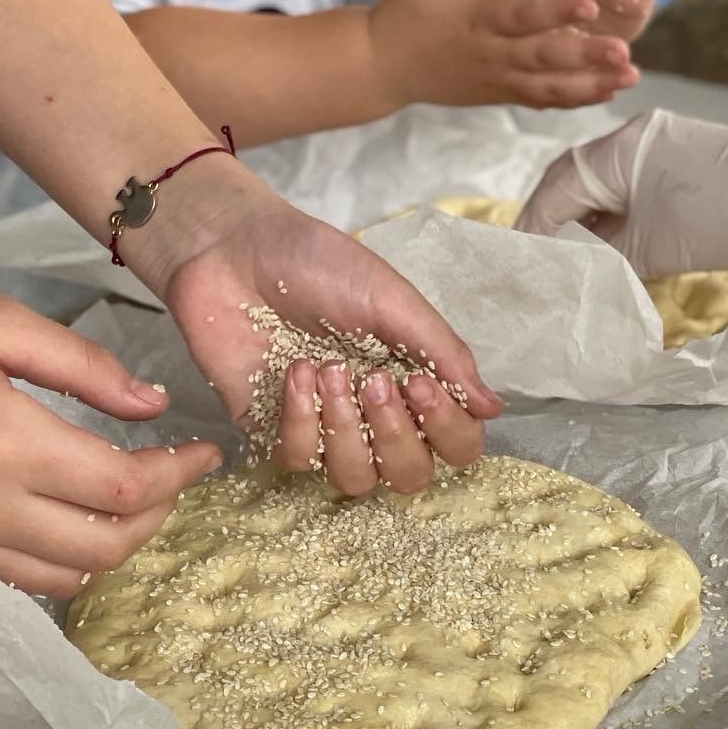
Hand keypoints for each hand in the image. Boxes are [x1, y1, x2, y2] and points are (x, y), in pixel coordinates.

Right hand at [0, 274, 221, 595]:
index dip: (178, 476)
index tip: (203, 452)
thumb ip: (83, 368)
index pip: (123, 489)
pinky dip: (56, 562)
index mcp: (4, 443)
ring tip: (126, 502)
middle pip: (103, 548)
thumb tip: (152, 406)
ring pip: (61, 579)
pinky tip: (64, 519)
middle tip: (170, 477)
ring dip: (110, 548)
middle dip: (155, 518)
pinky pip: (12, 580)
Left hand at [131, 186, 502, 496]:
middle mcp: (373, 413)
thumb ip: (443, 352)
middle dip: (396, 436)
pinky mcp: (271, 429)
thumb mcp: (391, 298)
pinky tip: (294, 373)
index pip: (455, 442)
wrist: (233, 248)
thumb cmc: (315, 262)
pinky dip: (301, 419)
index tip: (419, 384)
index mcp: (412, 379)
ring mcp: (322, 426)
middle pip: (409, 475)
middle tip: (375, 383)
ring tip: (329, 372)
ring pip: (354, 479)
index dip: (448, 430)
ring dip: (347, 431)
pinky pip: (298, 460)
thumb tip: (494, 407)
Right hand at [368, 0, 638, 111]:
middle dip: (584, 55)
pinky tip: (607, 93)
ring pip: (547, 84)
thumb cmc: (404, 10)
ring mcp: (496, 76)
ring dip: (590, 83)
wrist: (383, 66)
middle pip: (542, 54)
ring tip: (629, 77)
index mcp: (477, 14)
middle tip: (623, 51)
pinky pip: (540, 97)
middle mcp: (490, 50)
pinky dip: (573, 97)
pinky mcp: (499, 93)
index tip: (588, 7)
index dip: (553, 13)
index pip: (520, 13)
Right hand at [515, 110, 727, 278]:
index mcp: (614, 152)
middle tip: (539, 263)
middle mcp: (626, 136)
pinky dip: (608, 208)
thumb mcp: (651, 248)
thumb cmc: (726, 218)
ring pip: (594, 180)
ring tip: (571, 257)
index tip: (521, 266)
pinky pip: (621, 178)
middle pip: (566, 180)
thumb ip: (599, 255)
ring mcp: (649, 139)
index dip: (533, 233)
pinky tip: (605, 239)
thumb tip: (568, 265)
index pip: (552, 193)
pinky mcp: (669, 150)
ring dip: (579, 217)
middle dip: (550, 222)